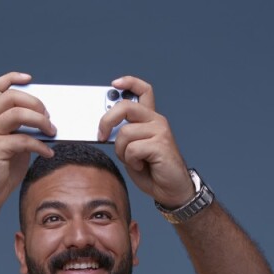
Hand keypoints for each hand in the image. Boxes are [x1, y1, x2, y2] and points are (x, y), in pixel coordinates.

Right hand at [0, 72, 56, 217]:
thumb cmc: (1, 171)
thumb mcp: (14, 146)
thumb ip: (24, 131)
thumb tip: (47, 123)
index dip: (12, 78)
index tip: (29, 79)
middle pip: (12, 97)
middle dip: (35, 103)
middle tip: (49, 116)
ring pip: (17, 114)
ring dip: (40, 121)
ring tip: (52, 132)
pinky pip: (23, 140)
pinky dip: (40, 145)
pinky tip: (48, 153)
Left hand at [98, 75, 194, 209]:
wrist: (172, 190)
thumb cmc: (153, 172)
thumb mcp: (132, 150)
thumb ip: (124, 136)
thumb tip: (106, 128)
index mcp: (150, 119)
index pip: (143, 91)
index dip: (129, 82)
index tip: (114, 84)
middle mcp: (156, 121)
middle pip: (126, 107)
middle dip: (107, 120)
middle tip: (102, 135)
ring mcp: (160, 131)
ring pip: (125, 133)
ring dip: (122, 152)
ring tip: (133, 161)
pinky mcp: (161, 144)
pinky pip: (132, 149)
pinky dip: (131, 161)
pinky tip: (141, 166)